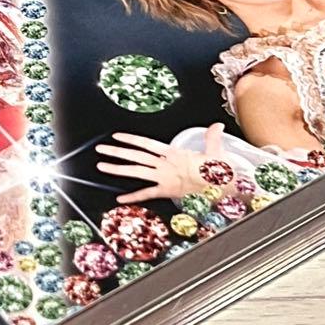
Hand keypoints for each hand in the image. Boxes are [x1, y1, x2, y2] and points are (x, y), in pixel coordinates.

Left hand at [96, 122, 226, 203]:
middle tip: (101, 149)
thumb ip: (212, 136)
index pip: (147, 143)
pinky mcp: (167, 192)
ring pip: (137, 172)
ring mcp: (164, 179)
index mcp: (175, 153)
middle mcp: (166, 165)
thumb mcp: (215, 151)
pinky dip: (133, 197)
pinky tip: (119, 199)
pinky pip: (147, 195)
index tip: (117, 136)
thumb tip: (217, 125)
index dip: (131, 139)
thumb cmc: (219, 173)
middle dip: (117, 152)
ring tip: (102, 166)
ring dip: (118, 169)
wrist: (224, 191)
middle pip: (137, 156)